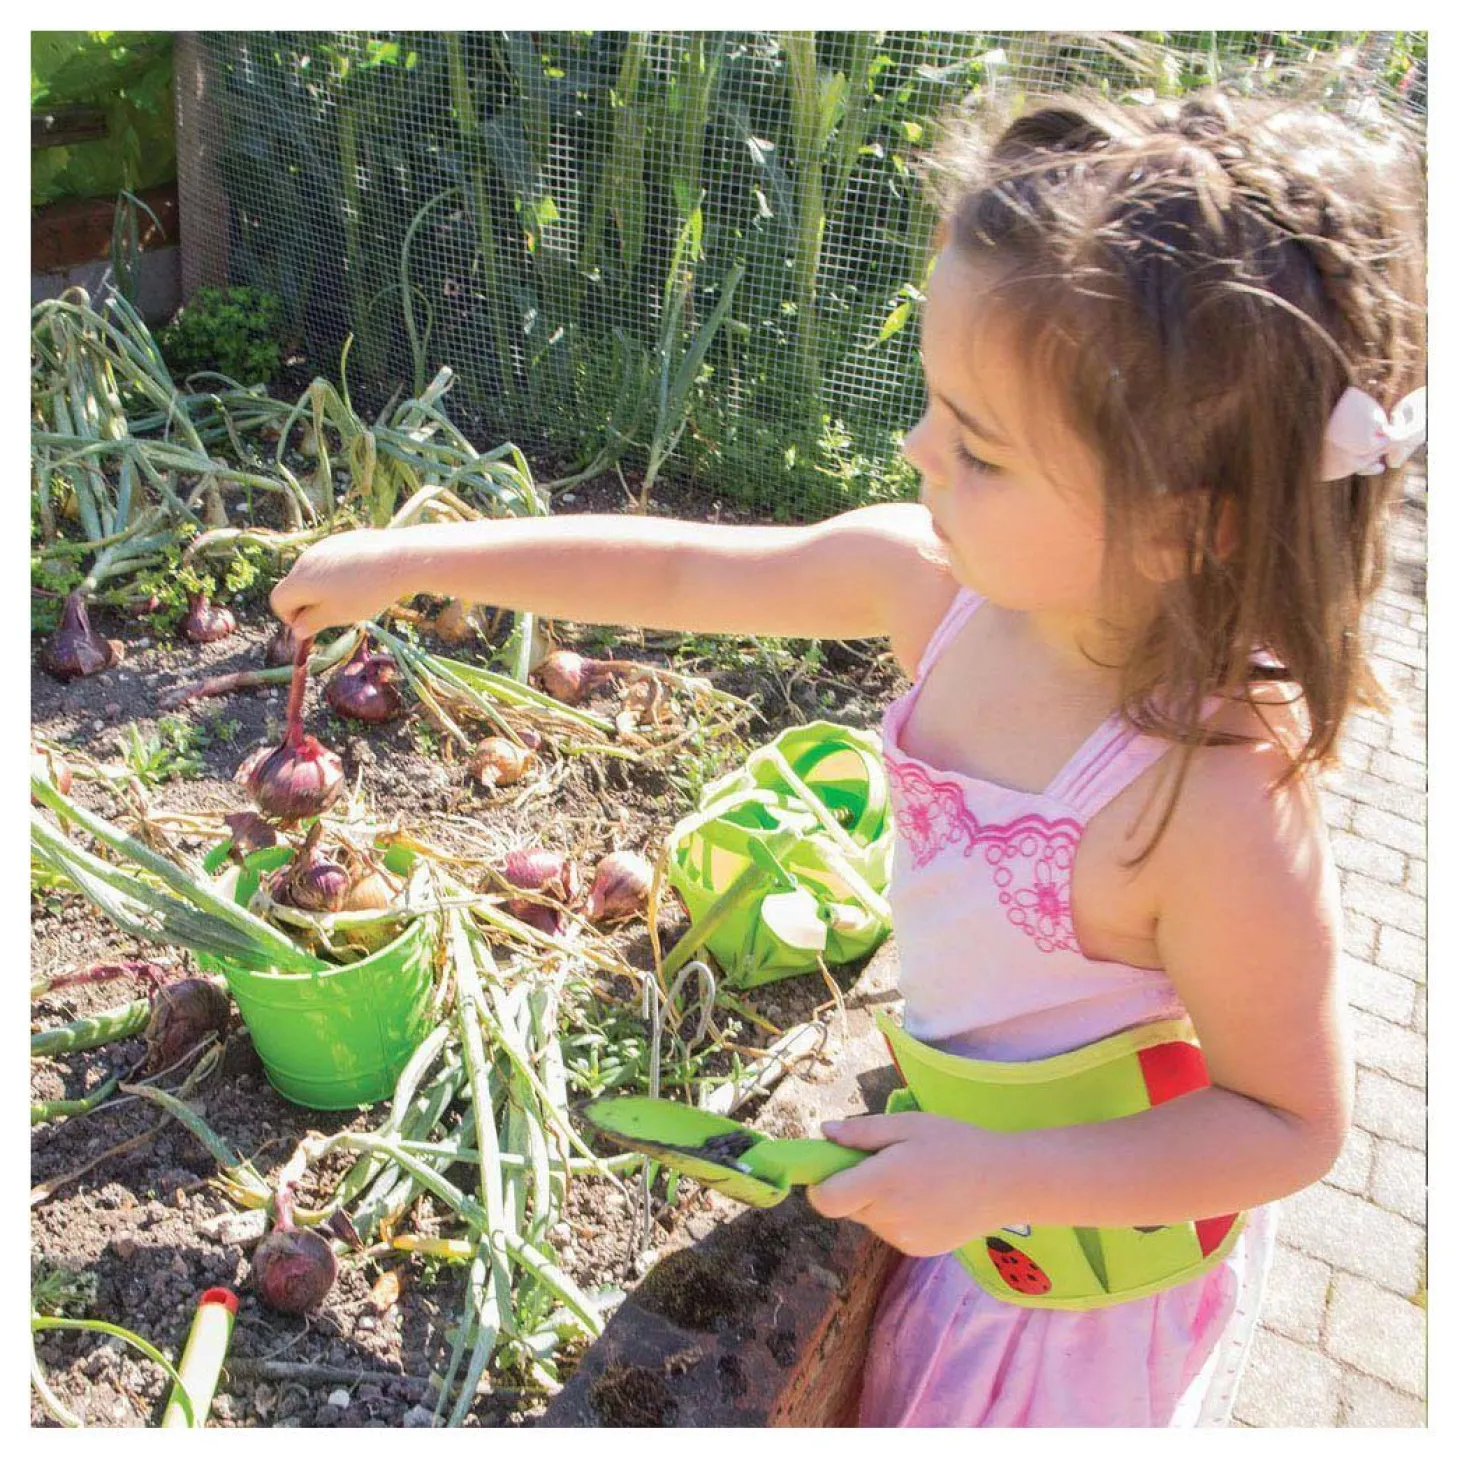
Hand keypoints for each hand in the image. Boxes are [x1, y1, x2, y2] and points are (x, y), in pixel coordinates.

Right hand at [270, 530, 406, 637]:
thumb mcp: (337, 615)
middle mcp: (305, 559)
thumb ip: (312, 622)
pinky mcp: (342, 539)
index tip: (313, 626)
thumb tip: (297, 629)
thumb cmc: (365, 592)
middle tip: (336, 614)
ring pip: (313, 573)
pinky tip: (363, 580)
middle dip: (308, 604)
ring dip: (323, 589)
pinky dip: (337, 574)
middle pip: (295, 586)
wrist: (399, 559)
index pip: (278, 601)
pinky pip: (331, 561)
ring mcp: (323, 546)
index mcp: (299, 580)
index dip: (291, 618)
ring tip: (353, 597)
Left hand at [806, 1113, 1015, 1256]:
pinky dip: (896, 1216)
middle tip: (886, 1162)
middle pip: (847, 1206)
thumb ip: (862, 1132)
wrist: (1007, 1182)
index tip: (834, 1166)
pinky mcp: (917, 1251)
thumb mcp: (908, 1125)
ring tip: (913, 1179)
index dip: (820, 1184)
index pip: (825, 1200)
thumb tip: (824, 1132)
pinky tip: (926, 1199)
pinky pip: (890, 1231)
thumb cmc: (956, 1143)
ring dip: (876, 1201)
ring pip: (869, 1219)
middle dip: (854, 1186)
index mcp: (882, 1183)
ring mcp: (903, 1240)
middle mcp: (888, 1217)